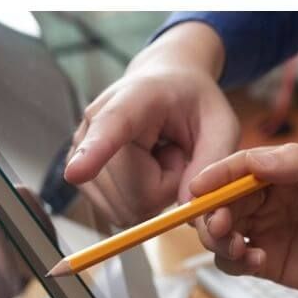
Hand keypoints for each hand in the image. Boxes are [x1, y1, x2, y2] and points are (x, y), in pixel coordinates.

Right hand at [64, 22, 239, 216]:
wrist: (166, 85)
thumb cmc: (194, 102)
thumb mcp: (221, 123)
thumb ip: (213, 161)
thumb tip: (188, 210)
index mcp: (133, 100)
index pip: (110, 129)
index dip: (93, 153)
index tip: (76, 173)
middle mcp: (95, 125)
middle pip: (135, 195)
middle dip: (168, 186)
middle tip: (175, 152)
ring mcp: (81, 153)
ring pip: (127, 209)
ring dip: (155, 194)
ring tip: (160, 157)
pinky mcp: (82, 178)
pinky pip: (120, 213)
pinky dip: (141, 201)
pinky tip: (146, 170)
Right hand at [189, 143, 297, 297]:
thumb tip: (255, 159)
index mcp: (285, 173)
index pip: (239, 167)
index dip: (215, 176)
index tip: (199, 187)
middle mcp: (270, 200)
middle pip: (222, 200)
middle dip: (211, 212)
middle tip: (219, 225)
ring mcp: (267, 231)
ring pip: (221, 231)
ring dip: (219, 238)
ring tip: (239, 247)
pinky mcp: (268, 262)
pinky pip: (234, 261)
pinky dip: (234, 261)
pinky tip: (256, 261)